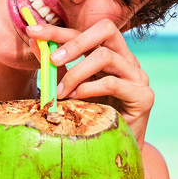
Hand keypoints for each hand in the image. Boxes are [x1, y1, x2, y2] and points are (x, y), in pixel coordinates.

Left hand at [26, 18, 152, 145]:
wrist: (117, 148)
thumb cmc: (94, 116)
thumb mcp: (71, 86)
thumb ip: (57, 66)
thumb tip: (34, 42)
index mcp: (112, 53)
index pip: (87, 32)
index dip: (60, 30)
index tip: (34, 31)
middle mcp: (128, 60)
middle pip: (106, 30)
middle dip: (74, 41)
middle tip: (52, 58)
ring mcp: (138, 76)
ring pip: (106, 56)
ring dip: (76, 73)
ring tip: (61, 92)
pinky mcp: (144, 96)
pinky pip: (113, 83)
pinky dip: (89, 89)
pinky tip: (76, 99)